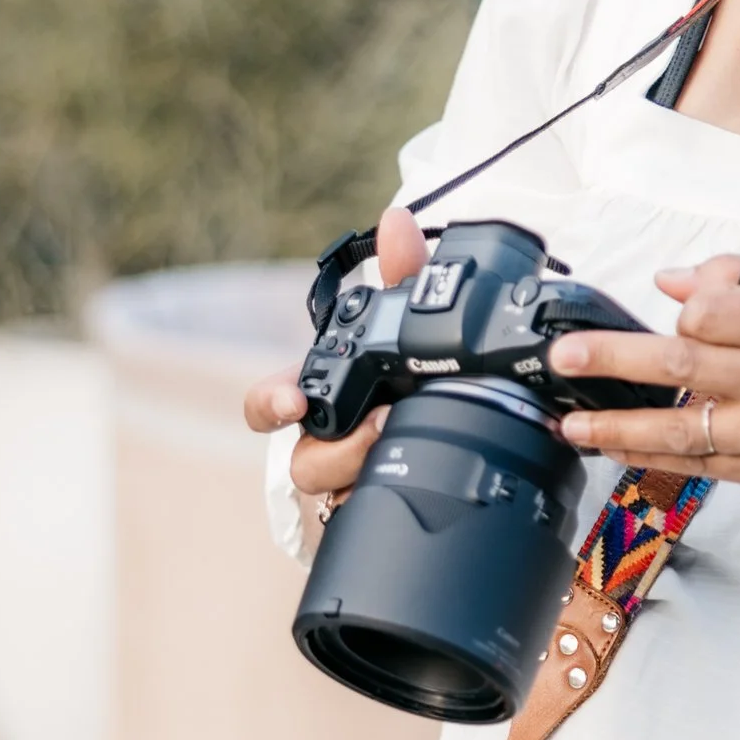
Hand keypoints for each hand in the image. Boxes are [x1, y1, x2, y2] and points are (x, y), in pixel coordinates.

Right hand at [243, 203, 430, 507]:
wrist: (471, 435)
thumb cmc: (419, 375)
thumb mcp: (414, 322)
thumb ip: (402, 274)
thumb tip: (395, 222)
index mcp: (325, 396)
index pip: (269, 406)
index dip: (270, 405)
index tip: (294, 402)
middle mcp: (329, 442)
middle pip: (305, 462)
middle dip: (340, 448)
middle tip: (382, 424)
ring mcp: (353, 481)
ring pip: (336, 496)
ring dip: (366, 472)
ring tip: (407, 444)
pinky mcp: (380, 509)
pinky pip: (371, 516)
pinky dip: (390, 501)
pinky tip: (416, 486)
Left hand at [550, 254, 739, 517]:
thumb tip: (674, 284)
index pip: (715, 311)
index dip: (683, 309)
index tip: (669, 311)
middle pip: (682, 365)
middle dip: (612, 359)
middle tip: (564, 356)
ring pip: (678, 428)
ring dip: (615, 425)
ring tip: (569, 420)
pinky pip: (696, 463)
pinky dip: (649, 454)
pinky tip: (614, 445)